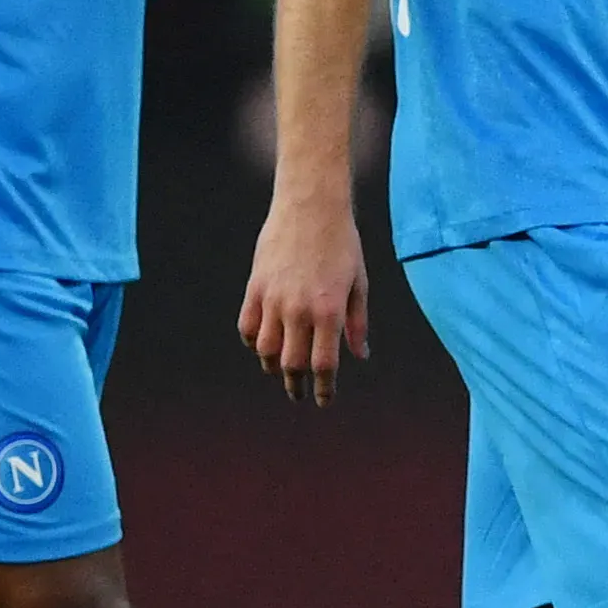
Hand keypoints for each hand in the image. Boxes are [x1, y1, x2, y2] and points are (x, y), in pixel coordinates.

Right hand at [239, 194, 371, 402]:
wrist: (311, 206)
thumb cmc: (343, 244)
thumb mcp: (360, 284)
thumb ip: (357, 323)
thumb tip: (360, 355)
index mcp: (330, 312)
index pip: (323, 365)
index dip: (323, 389)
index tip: (324, 401)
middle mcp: (299, 310)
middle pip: (292, 365)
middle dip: (296, 386)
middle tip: (300, 394)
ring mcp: (273, 299)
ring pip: (265, 350)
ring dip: (273, 367)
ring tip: (281, 373)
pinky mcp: (255, 287)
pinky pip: (247, 326)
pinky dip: (253, 342)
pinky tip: (262, 346)